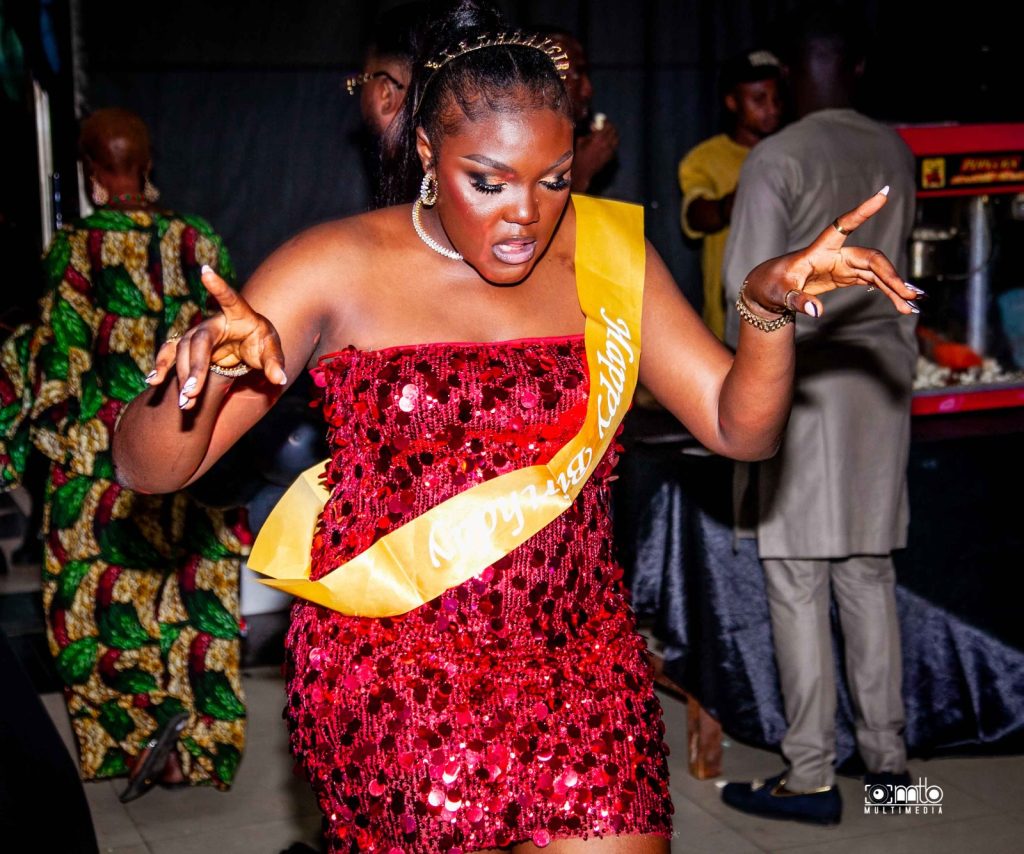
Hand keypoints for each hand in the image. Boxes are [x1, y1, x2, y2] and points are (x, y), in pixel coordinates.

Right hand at [148, 266, 287, 409]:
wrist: (245, 344)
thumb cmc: (259, 341)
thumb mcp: (272, 350)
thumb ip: (275, 363)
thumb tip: (279, 379)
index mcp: (237, 314)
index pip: (228, 298)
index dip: (218, 285)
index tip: (206, 270)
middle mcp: (212, 322)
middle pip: (199, 342)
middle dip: (195, 368)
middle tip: (192, 393)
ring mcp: (196, 334)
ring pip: (184, 353)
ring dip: (183, 378)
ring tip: (186, 403)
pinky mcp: (186, 347)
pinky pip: (170, 355)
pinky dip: (162, 367)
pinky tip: (153, 381)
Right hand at [571, 121, 618, 191]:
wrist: (582, 172)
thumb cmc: (578, 156)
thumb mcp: (580, 141)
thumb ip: (588, 133)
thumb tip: (593, 127)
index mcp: (599, 138)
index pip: (607, 126)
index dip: (606, 121)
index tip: (603, 120)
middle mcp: (606, 144)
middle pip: (614, 131)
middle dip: (610, 127)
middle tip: (606, 126)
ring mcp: (610, 151)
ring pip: (616, 139)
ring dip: (613, 135)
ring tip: (608, 134)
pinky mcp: (610, 157)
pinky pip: (614, 147)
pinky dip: (612, 143)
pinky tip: (607, 144)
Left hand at [742, 188, 922, 318]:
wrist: (768, 290)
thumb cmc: (772, 286)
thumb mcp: (779, 294)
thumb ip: (797, 300)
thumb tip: (816, 311)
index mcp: (819, 250)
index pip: (843, 225)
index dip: (862, 211)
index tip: (883, 194)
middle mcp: (836, 254)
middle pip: (870, 258)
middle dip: (891, 275)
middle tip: (910, 294)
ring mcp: (843, 265)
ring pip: (876, 272)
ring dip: (894, 288)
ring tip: (911, 305)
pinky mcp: (846, 277)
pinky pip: (872, 282)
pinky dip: (887, 292)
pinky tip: (901, 303)